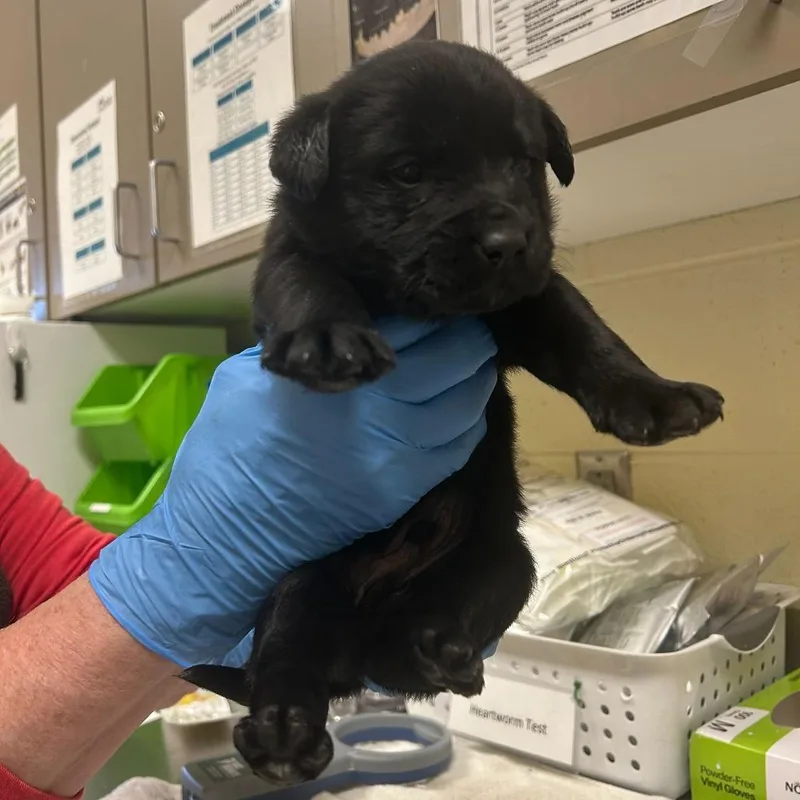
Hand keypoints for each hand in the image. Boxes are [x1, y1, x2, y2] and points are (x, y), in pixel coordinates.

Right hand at [88, 317, 496, 667]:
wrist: (224, 533)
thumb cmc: (225, 446)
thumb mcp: (250, 374)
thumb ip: (303, 347)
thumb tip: (341, 326)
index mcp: (336, 376)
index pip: (407, 332)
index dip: (430, 317)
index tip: (437, 308)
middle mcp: (379, 416)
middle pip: (452, 365)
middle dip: (467, 342)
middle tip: (469, 330)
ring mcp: (397, 461)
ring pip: (465, 410)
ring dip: (475, 382)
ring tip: (473, 365)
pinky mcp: (402, 495)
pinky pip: (455, 453)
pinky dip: (466, 426)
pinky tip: (462, 412)